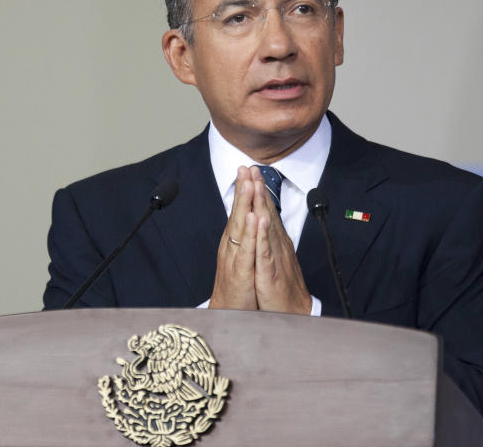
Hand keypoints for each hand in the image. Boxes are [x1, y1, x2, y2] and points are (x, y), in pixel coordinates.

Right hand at [209, 167, 258, 309]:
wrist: (229, 313)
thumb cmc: (239, 286)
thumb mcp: (244, 258)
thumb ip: (246, 238)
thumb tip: (250, 219)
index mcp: (235, 241)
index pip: (240, 210)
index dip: (244, 190)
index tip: (248, 169)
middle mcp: (233, 246)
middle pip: (237, 213)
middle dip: (242, 189)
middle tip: (245, 167)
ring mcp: (235, 258)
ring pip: (240, 227)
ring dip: (244, 205)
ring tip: (248, 184)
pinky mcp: (240, 272)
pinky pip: (247, 250)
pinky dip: (250, 234)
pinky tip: (254, 219)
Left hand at [250, 167, 312, 314]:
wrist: (291, 313)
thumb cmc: (280, 289)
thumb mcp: (272, 260)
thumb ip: (269, 242)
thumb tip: (265, 225)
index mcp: (274, 242)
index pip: (265, 212)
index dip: (258, 191)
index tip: (252, 172)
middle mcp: (276, 245)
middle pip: (267, 212)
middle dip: (259, 189)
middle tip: (252, 167)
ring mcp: (274, 256)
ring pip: (267, 226)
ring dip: (261, 204)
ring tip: (255, 184)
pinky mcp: (270, 271)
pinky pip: (266, 250)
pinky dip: (262, 234)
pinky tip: (260, 219)